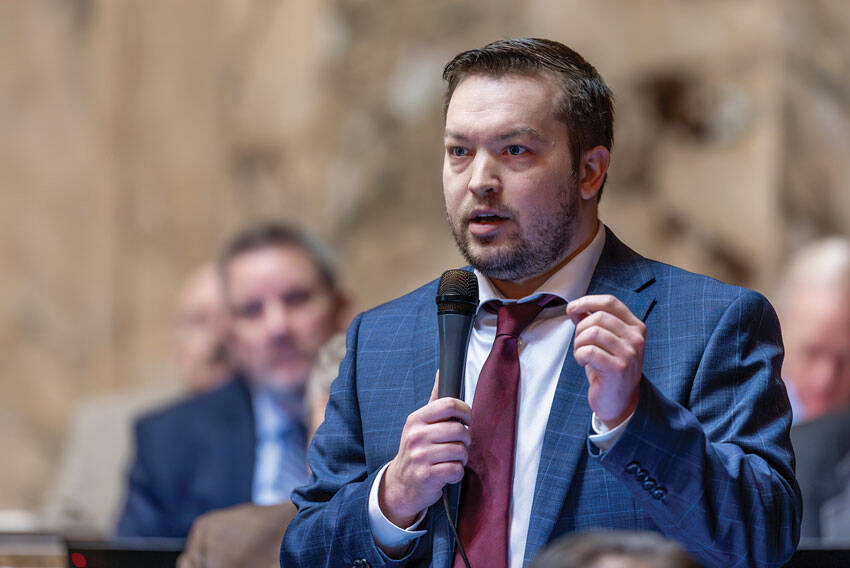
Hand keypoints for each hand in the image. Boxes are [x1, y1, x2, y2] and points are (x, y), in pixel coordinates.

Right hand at [379, 372, 471, 527]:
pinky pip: (456, 470)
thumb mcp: (419, 424)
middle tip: (460, 444)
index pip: (448, 404)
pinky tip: (447, 473)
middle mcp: (416, 435)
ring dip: (462, 458)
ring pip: (460, 451)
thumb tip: (441, 373)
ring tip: (452, 459)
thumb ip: (434, 401)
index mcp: (416, 419)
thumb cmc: (417, 450)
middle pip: (459, 429)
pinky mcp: (427, 476)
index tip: (467, 420)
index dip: (465, 411)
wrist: (401, 484)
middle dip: (466, 440)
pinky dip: (457, 473)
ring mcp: (420, 456)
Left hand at [567, 294, 644, 428]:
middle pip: (598, 317)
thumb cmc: (609, 370)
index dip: (587, 301)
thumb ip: (592, 323)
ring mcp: (630, 353)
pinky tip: (583, 363)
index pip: (610, 302)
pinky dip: (579, 355)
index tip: (572, 308)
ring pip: (592, 332)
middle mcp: (636, 338)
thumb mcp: (604, 342)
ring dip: (579, 343)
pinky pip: (589, 351)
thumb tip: (575, 308)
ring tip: (582, 354)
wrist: (619, 402)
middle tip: (579, 344)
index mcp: (635, 327)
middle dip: (580, 329)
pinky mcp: (619, 368)